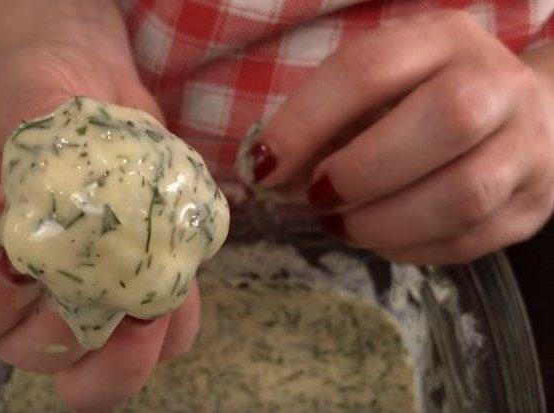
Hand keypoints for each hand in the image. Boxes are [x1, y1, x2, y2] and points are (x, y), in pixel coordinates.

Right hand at [0, 43, 200, 412]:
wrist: (90, 88)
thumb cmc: (36, 90)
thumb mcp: (22, 95)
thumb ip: (32, 141)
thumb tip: (58, 201)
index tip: (21, 258)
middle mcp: (9, 294)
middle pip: (28, 353)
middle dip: (70, 326)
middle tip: (106, 269)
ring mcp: (72, 303)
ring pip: (93, 375)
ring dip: (129, 353)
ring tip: (153, 300)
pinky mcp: (129, 297)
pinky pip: (159, 345)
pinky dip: (176, 325)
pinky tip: (181, 276)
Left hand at [249, 10, 553, 263]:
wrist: (529, 117)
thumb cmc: (427, 99)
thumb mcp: (382, 86)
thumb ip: (330, 119)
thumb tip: (269, 170)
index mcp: (443, 40)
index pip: (370, 69)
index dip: (307, 122)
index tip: (264, 166)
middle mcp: (498, 84)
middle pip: (444, 121)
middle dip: (362, 173)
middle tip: (319, 197)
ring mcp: (528, 147)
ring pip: (463, 194)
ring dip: (384, 223)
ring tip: (344, 225)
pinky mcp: (533, 205)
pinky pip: (469, 241)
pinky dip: (409, 249)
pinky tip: (382, 239)